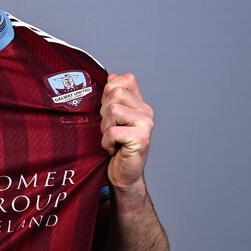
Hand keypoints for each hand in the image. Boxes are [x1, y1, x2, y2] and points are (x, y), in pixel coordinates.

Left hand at [100, 72, 153, 190]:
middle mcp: (146, 111)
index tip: (108, 111)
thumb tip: (111, 76)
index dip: (109, 91)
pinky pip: (113, 131)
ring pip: (113, 111)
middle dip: (103, 113)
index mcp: (139, 103)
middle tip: (109, 129)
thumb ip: (112, 98)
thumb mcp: (110, 119)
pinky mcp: (141, 139)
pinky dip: (107, 142)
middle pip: (115, 94)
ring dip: (104, 128)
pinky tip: (114, 149)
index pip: (124, 79)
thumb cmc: (115, 147)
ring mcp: (146, 124)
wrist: (123, 174)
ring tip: (111, 139)